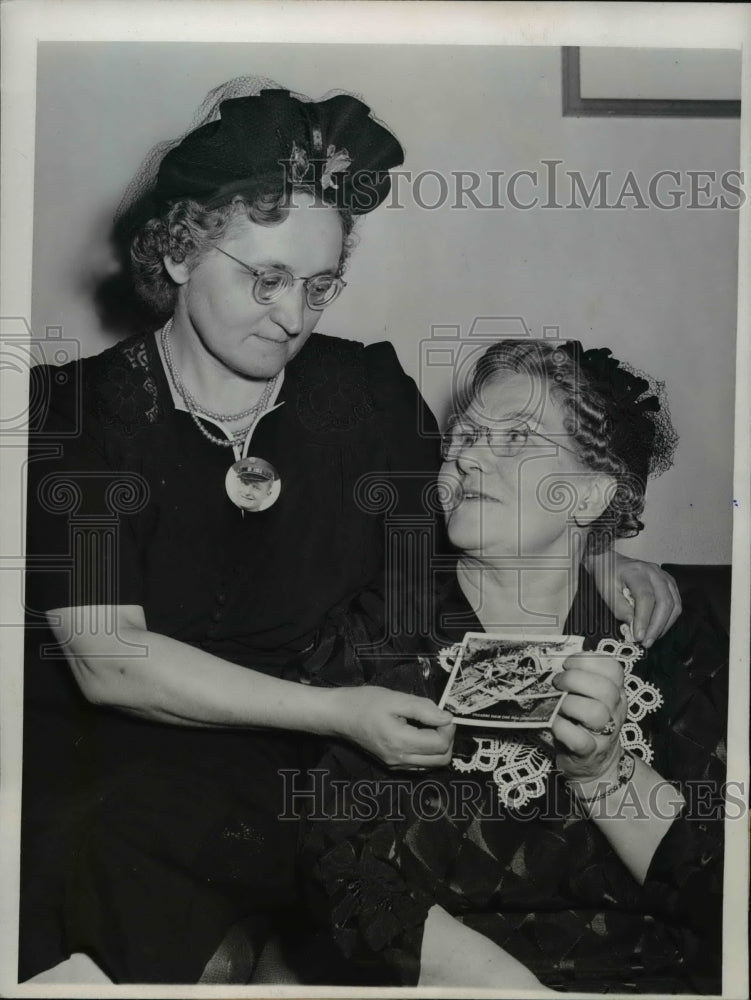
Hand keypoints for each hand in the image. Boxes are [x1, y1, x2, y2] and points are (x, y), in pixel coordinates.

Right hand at [330, 686, 455, 768]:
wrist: (338, 715)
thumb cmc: (363, 703)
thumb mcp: (395, 698)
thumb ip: (423, 709)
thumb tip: (447, 718)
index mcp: (401, 742)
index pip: (441, 744)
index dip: (448, 727)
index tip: (442, 712)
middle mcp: (400, 760)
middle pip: (442, 759)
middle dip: (447, 739)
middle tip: (437, 719)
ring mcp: (395, 765)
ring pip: (433, 764)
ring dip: (438, 746)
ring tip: (428, 725)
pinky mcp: (392, 765)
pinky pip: (420, 764)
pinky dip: (427, 752)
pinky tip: (418, 734)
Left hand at [551, 652, 626, 784]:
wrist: (594, 763)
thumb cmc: (585, 723)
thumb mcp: (589, 698)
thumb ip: (579, 679)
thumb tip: (552, 662)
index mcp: (616, 692)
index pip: (613, 668)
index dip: (587, 661)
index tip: (567, 664)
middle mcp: (615, 711)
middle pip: (605, 689)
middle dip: (575, 679)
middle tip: (557, 683)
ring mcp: (604, 734)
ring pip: (596, 713)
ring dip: (569, 704)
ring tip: (556, 704)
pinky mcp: (588, 753)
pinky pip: (578, 738)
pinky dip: (561, 727)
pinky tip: (553, 721)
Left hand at [587, 551, 680, 646]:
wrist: (610, 562)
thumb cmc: (606, 575)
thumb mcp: (606, 593)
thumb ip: (620, 610)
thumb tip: (634, 628)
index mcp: (636, 572)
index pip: (646, 597)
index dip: (644, 619)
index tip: (639, 636)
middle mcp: (654, 572)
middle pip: (664, 601)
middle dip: (657, 626)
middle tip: (647, 642)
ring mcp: (663, 577)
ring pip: (674, 604)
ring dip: (665, 625)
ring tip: (651, 637)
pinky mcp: (668, 583)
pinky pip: (675, 603)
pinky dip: (668, 618)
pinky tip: (657, 627)